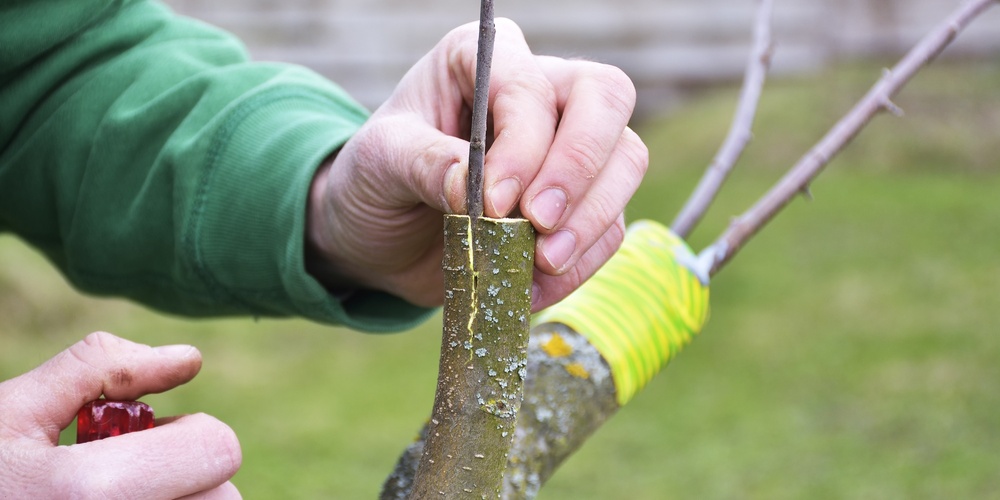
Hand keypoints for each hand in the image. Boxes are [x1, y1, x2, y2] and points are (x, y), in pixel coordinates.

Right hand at [0, 332, 241, 498]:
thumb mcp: (8, 413)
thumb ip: (98, 371)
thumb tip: (188, 358)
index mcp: (92, 493)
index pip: (217, 448)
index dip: (189, 432)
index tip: (145, 439)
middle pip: (224, 498)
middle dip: (189, 476)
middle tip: (130, 477)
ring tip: (120, 499)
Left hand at [308, 18, 647, 311]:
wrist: (379, 236)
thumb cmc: (375, 180)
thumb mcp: (378, 163)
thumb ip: (424, 164)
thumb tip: (475, 189)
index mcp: (484, 61)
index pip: (532, 87)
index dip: (524, 147)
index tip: (491, 204)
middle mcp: (540, 90)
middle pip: (606, 100)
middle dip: (579, 170)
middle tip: (539, 227)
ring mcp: (569, 146)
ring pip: (625, 161)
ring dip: (590, 221)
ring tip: (539, 264)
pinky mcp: (580, 203)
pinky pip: (610, 226)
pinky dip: (581, 263)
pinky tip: (534, 286)